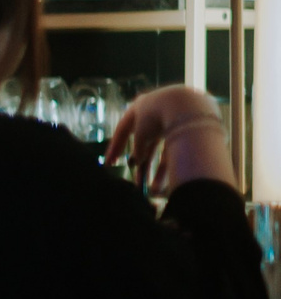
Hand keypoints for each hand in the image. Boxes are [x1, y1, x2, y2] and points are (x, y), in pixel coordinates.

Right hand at [105, 84, 232, 193]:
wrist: (188, 107)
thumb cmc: (156, 116)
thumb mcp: (140, 134)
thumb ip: (137, 149)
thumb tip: (136, 162)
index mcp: (138, 108)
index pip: (123, 130)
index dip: (115, 148)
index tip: (109, 164)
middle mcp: (155, 114)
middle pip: (145, 144)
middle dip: (141, 165)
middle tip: (137, 183)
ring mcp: (172, 121)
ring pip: (161, 151)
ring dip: (156, 171)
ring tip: (153, 191)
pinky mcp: (188, 129)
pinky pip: (176, 151)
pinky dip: (171, 165)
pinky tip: (167, 182)